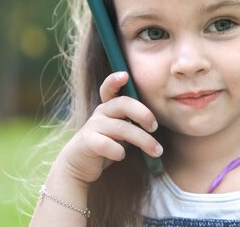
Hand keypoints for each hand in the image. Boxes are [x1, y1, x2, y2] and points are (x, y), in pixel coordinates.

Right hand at [50, 71, 162, 186]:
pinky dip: (118, 151)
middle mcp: (101, 112)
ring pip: (122, 128)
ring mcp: (92, 126)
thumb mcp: (121, 128)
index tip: (125, 75)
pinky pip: (107, 144)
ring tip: (156, 151)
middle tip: (154, 127)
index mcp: (110, 106)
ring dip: (143, 140)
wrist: (81, 164)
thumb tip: (159, 121)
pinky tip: (121, 156)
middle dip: (143, 114)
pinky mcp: (87, 141)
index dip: (115, 80)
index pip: (110, 88)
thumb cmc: (108, 143)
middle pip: (123, 104)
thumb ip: (133, 120)